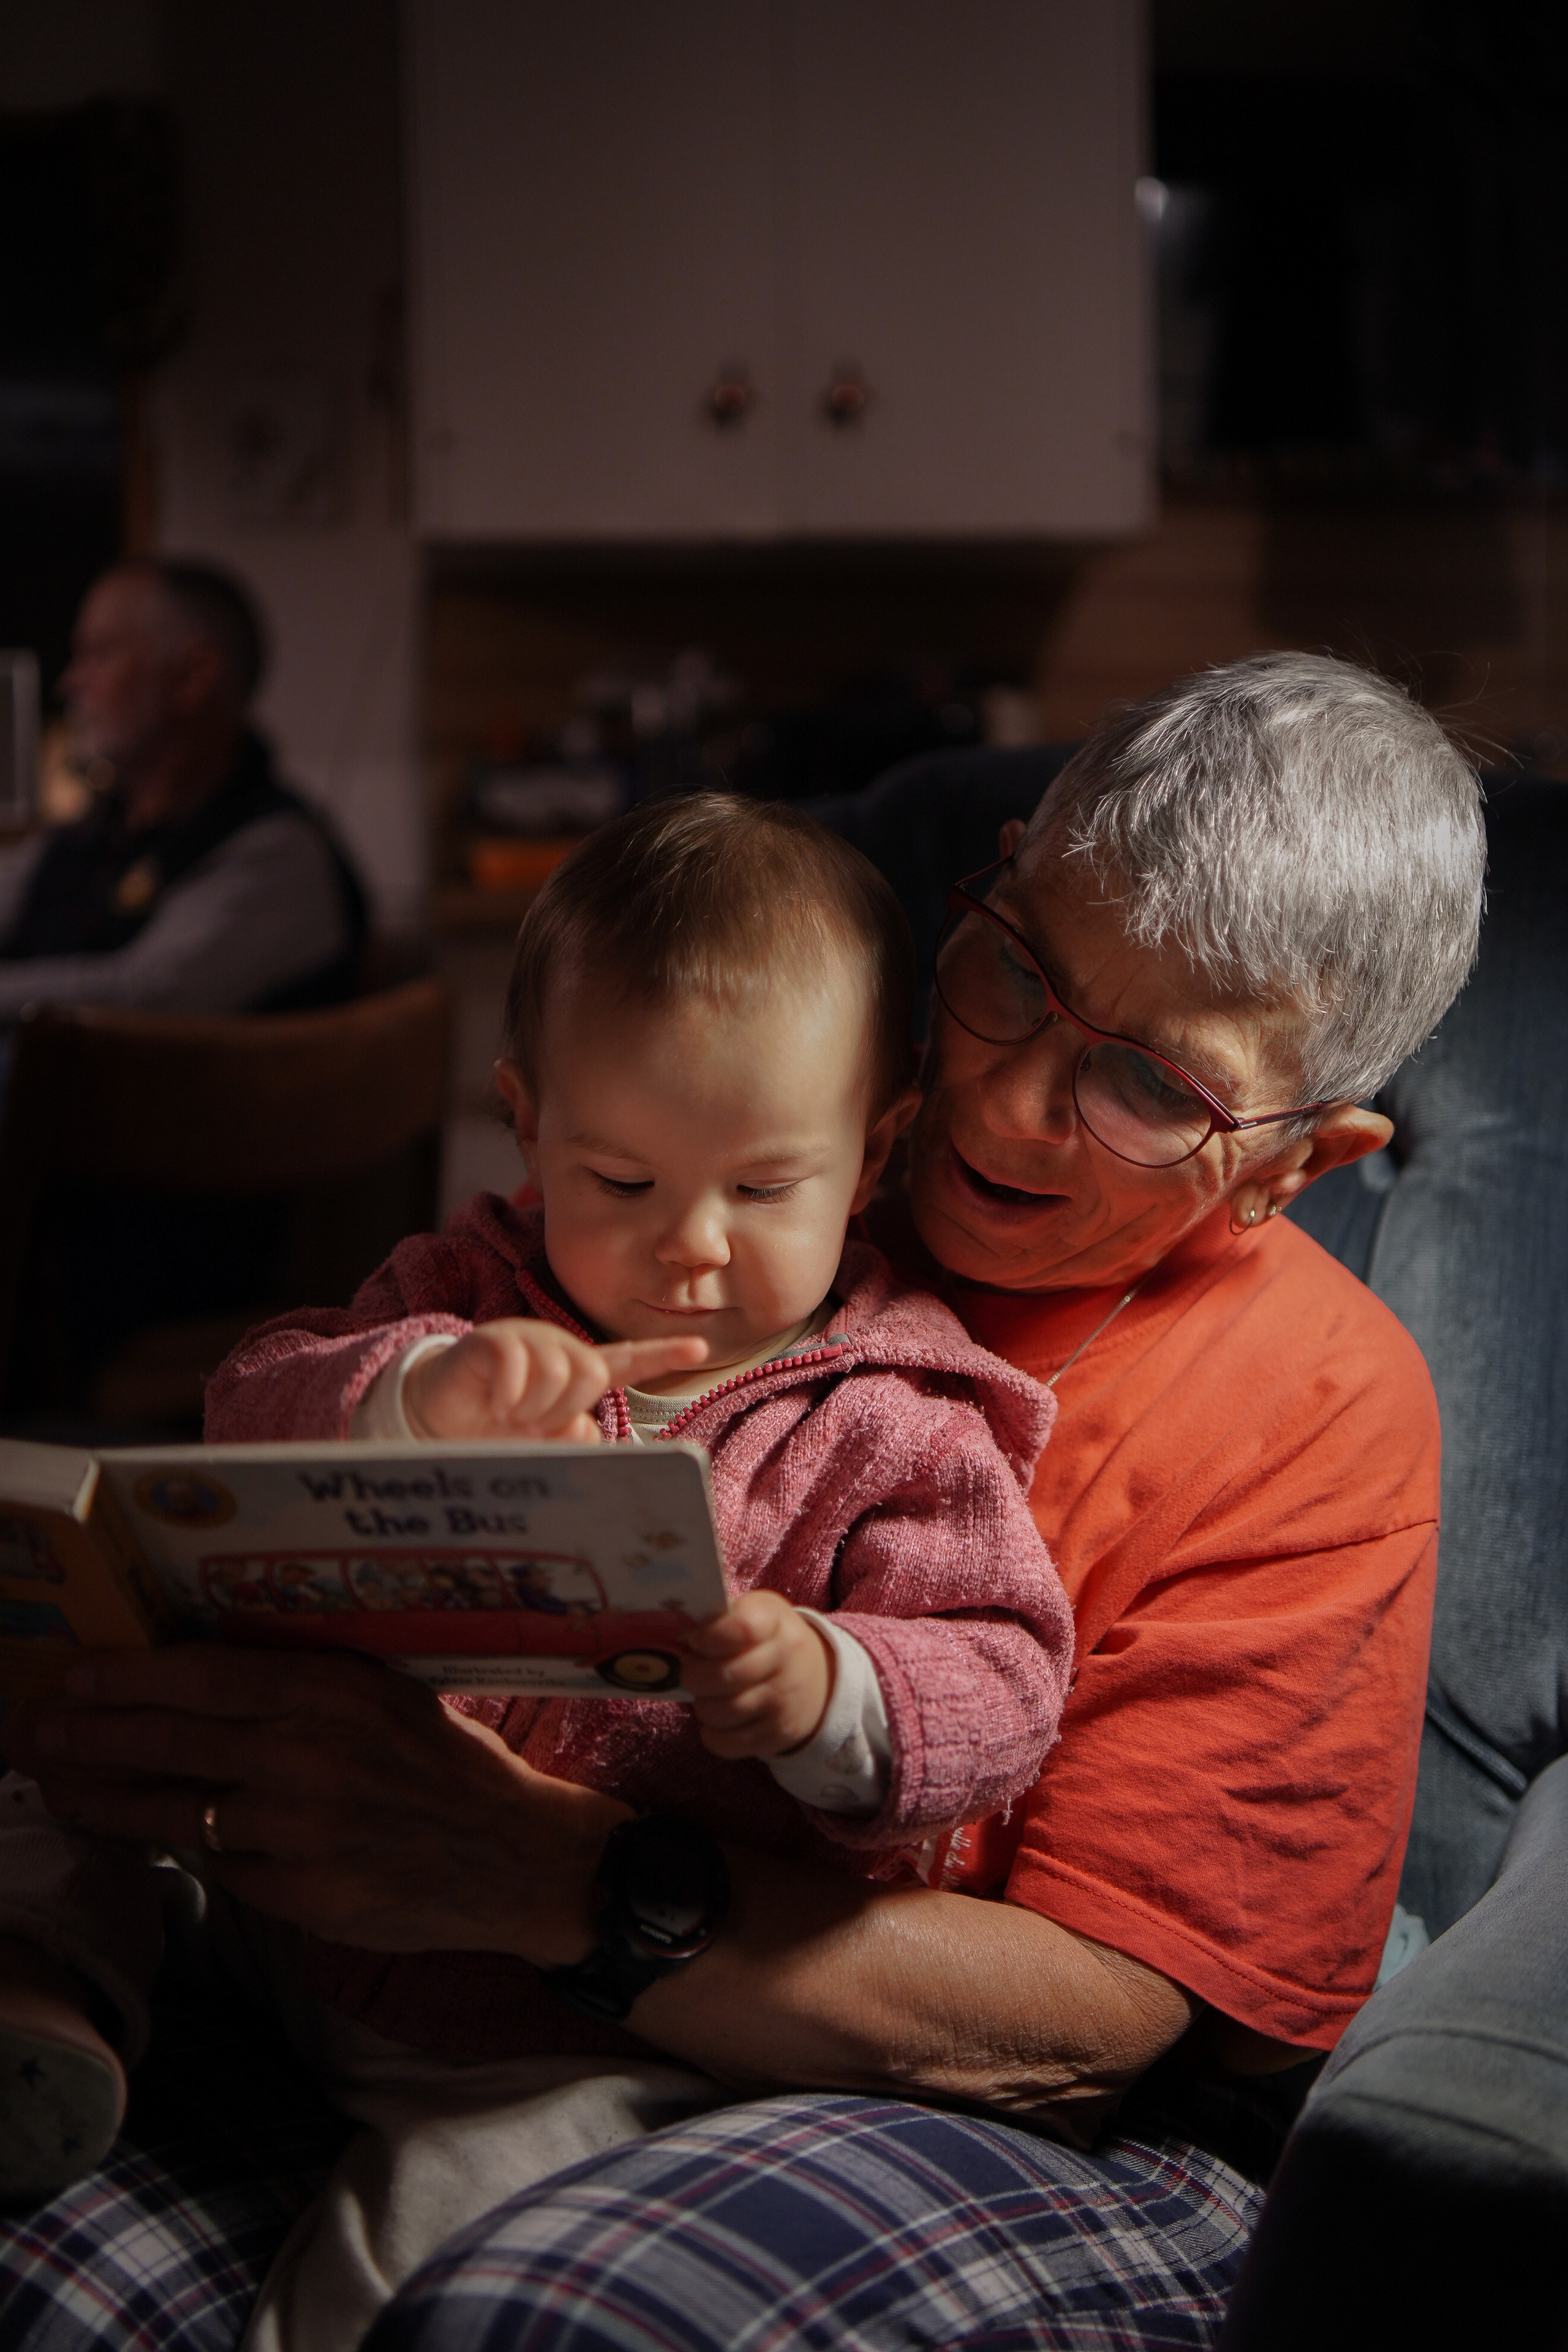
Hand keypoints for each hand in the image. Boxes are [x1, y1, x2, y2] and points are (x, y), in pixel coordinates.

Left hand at [2, 1647, 628, 1968]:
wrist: (516, 1856)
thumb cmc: (447, 1765)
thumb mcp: (384, 1695)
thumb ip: (302, 1688)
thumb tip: (199, 1677)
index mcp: (333, 1691)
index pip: (201, 1676)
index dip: (125, 1677)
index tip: (72, 1674)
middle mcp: (308, 1756)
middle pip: (166, 1742)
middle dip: (83, 1736)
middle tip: (28, 1729)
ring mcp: (299, 1832)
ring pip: (173, 1811)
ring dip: (102, 1799)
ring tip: (56, 1786)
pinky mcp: (299, 1895)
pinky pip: (216, 1866)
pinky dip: (176, 1847)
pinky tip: (140, 1833)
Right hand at [405, 1320, 706, 1442]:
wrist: (440, 1416)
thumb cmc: (497, 1430)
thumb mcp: (541, 1442)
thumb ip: (572, 1438)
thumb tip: (587, 1431)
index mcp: (577, 1372)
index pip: (627, 1361)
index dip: (663, 1354)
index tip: (699, 1346)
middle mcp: (559, 1350)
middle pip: (590, 1371)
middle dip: (565, 1408)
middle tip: (534, 1424)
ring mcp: (527, 1340)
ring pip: (556, 1372)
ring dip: (532, 1408)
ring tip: (511, 1416)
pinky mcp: (494, 1340)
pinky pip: (517, 1366)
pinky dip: (509, 1396)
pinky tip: (496, 1404)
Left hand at [681, 1591, 832, 1760]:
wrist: (818, 1680)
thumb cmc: (769, 1640)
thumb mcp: (756, 1613)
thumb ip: (721, 1618)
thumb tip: (681, 1637)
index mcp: (774, 1622)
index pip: (742, 1629)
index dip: (709, 1637)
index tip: (697, 1641)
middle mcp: (784, 1661)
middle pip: (723, 1675)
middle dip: (694, 1675)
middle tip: (692, 1670)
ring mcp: (782, 1702)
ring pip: (720, 1712)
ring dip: (702, 1704)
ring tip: (707, 1695)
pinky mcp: (776, 1735)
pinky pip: (726, 1743)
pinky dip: (711, 1734)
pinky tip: (717, 1721)